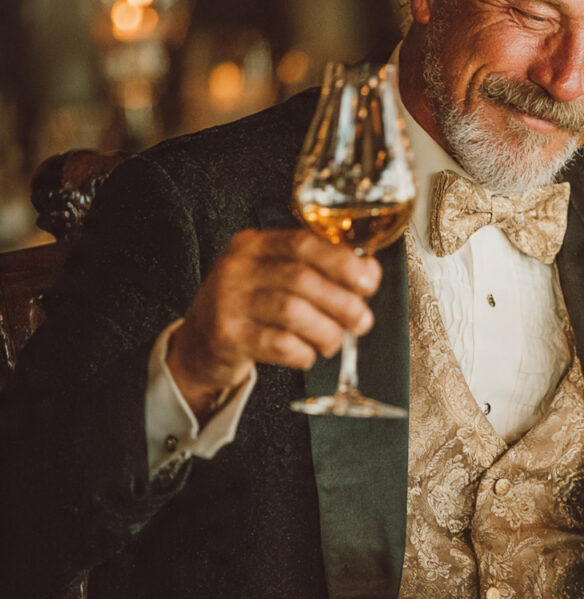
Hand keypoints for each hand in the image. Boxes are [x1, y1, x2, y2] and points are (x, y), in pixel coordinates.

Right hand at [166, 229, 380, 418]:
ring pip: (292, 311)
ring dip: (326, 330)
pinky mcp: (224, 335)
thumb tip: (369, 272)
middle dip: (342, 303)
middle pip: (302, 279)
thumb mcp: (277, 279)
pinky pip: (277, 343)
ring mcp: (226, 300)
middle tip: (362, 321)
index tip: (368, 282)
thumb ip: (320, 271)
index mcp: (255, 244)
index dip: (342, 262)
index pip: (303, 243)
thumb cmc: (251, 309)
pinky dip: (303, 351)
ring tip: (334, 342)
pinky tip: (307, 354)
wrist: (199, 346)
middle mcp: (237, 267)